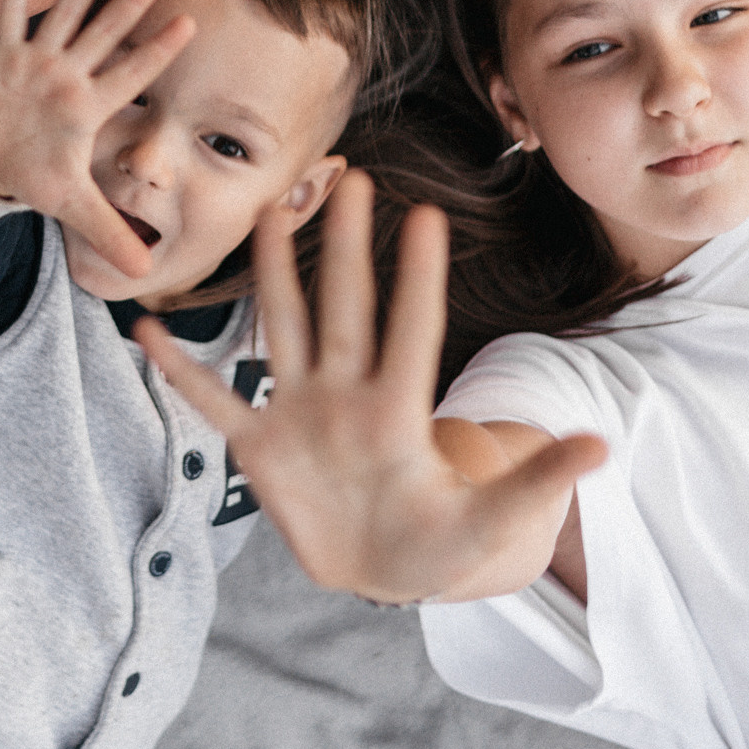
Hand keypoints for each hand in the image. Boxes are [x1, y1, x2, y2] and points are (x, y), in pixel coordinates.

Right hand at [0, 0, 194, 277]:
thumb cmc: (37, 176)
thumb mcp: (73, 206)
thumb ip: (109, 232)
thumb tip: (144, 273)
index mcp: (89, 108)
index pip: (130, 76)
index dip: (157, 53)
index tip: (190, 26)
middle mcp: (68, 78)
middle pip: (104, 36)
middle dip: (130, 6)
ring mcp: (37, 64)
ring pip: (64, 18)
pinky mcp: (1, 59)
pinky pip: (9, 21)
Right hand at [138, 175, 605, 603]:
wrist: (384, 571)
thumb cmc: (442, 541)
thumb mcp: (494, 518)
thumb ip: (535, 480)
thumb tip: (603, 446)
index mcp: (400, 410)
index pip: (413, 329)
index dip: (417, 277)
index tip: (426, 215)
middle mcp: (347, 393)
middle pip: (346, 306)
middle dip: (347, 245)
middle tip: (352, 177)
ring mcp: (299, 412)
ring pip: (284, 327)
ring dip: (274, 273)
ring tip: (267, 213)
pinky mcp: (260, 446)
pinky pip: (212, 401)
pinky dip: (179, 372)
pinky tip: (145, 331)